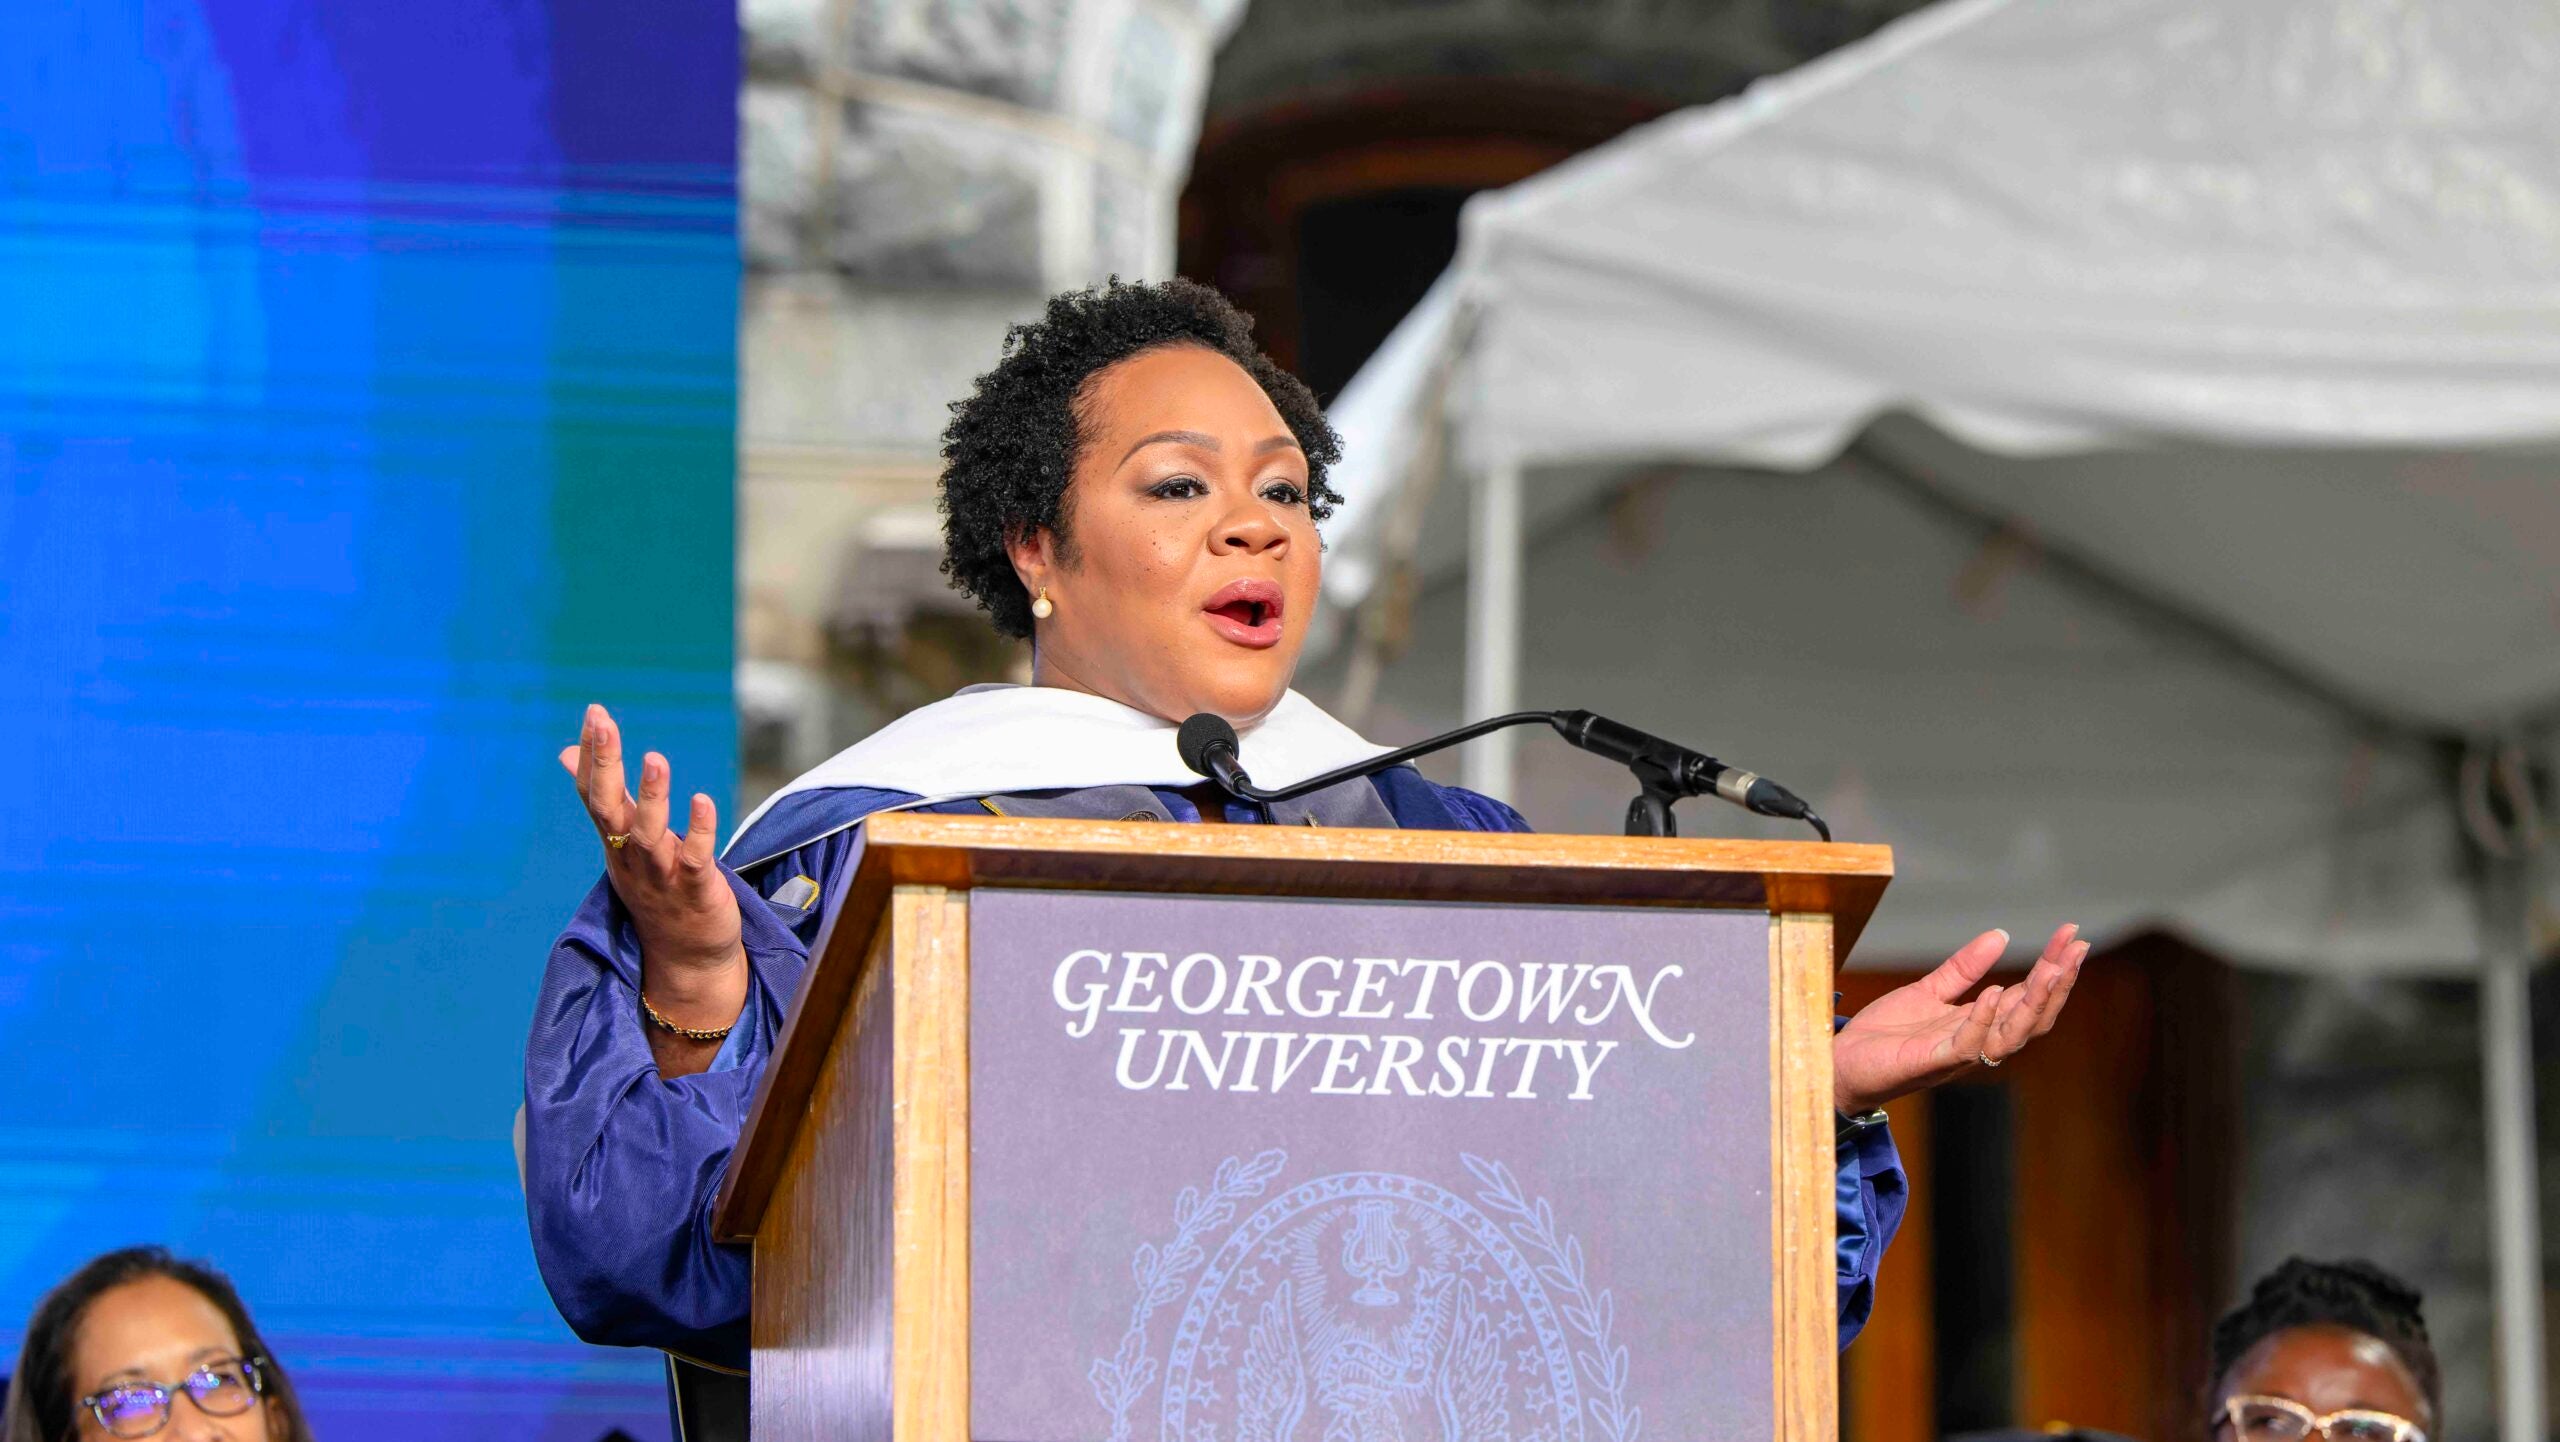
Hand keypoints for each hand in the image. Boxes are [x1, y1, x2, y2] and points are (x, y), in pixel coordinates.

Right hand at [558, 703, 743, 1012]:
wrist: (685, 957)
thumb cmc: (656, 890)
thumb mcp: (622, 843)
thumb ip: (603, 798)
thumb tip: (568, 753)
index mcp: (614, 842)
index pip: (594, 793)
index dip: (593, 754)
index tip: (596, 712)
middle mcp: (630, 856)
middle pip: (608, 808)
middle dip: (605, 764)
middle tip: (604, 722)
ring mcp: (660, 875)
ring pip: (648, 833)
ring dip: (649, 796)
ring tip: (655, 758)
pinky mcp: (694, 890)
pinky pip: (693, 858)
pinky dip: (697, 830)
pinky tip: (702, 800)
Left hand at [1831, 923, 2086, 1115]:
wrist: (1841, 1064)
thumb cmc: (1885, 1035)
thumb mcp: (1928, 991)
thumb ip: (1964, 968)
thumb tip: (2001, 935)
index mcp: (1979, 1023)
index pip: (2027, 995)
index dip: (2053, 966)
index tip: (2072, 935)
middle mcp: (1978, 1042)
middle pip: (2032, 1016)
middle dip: (2058, 983)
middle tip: (2077, 947)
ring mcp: (1958, 1055)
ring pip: (2012, 1035)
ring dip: (2035, 1003)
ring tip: (2054, 970)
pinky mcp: (1932, 1062)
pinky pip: (1967, 1045)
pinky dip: (1984, 1020)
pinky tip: (1996, 991)